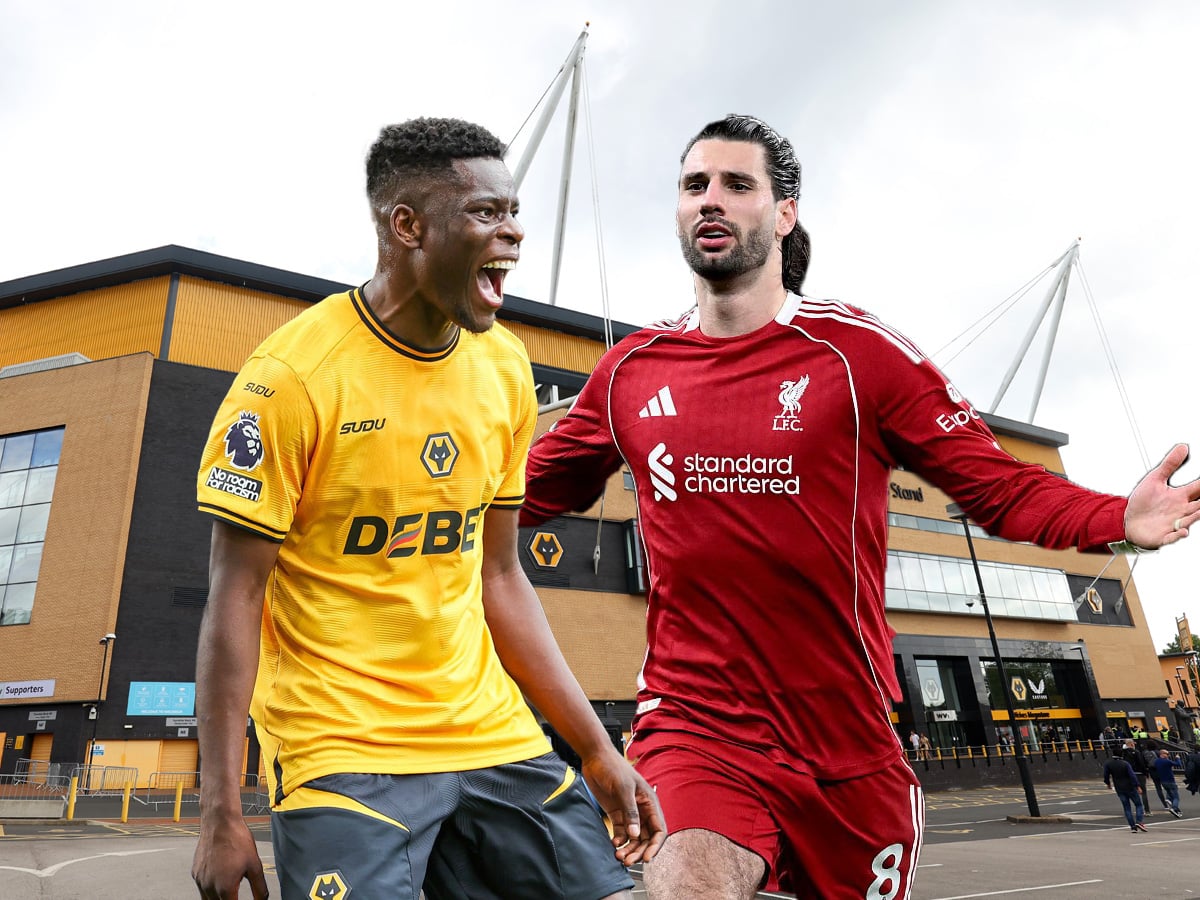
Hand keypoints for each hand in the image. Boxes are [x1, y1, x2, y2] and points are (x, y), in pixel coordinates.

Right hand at [192, 813, 269, 898]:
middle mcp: (209, 887)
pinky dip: (210, 889)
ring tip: (229, 890)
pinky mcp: (195, 873)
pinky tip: (220, 878)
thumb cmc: (237, 839)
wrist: (220, 821)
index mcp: (225, 888)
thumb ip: (259, 888)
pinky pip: (201, 888)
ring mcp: (200, 880)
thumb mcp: (255, 865)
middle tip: (235, 896)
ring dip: (218, 899)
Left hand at [580, 749, 666, 864]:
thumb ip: (630, 812)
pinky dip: (619, 840)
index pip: (659, 829)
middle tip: (628, 861)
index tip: (646, 858)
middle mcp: (642, 809)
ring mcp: (629, 812)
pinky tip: (613, 843)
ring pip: (633, 837)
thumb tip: (635, 835)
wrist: (595, 758)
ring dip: (628, 848)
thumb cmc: (613, 767)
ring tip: (619, 856)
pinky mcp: (616, 813)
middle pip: (646, 837)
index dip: (655, 846)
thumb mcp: (623, 789)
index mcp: (649, 802)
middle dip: (639, 850)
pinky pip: (621, 832)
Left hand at [1124, 444, 1199, 547]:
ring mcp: (1174, 524)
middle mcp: (1181, 510)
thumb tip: (1183, 447)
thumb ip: (1170, 464)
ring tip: (1198, 511)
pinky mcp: (1164, 536)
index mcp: (1180, 496)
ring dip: (1194, 517)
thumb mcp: (1155, 480)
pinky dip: (1178, 535)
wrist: (1125, 519)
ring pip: (1190, 520)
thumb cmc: (1143, 502)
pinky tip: (1182, 531)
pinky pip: (1173, 537)